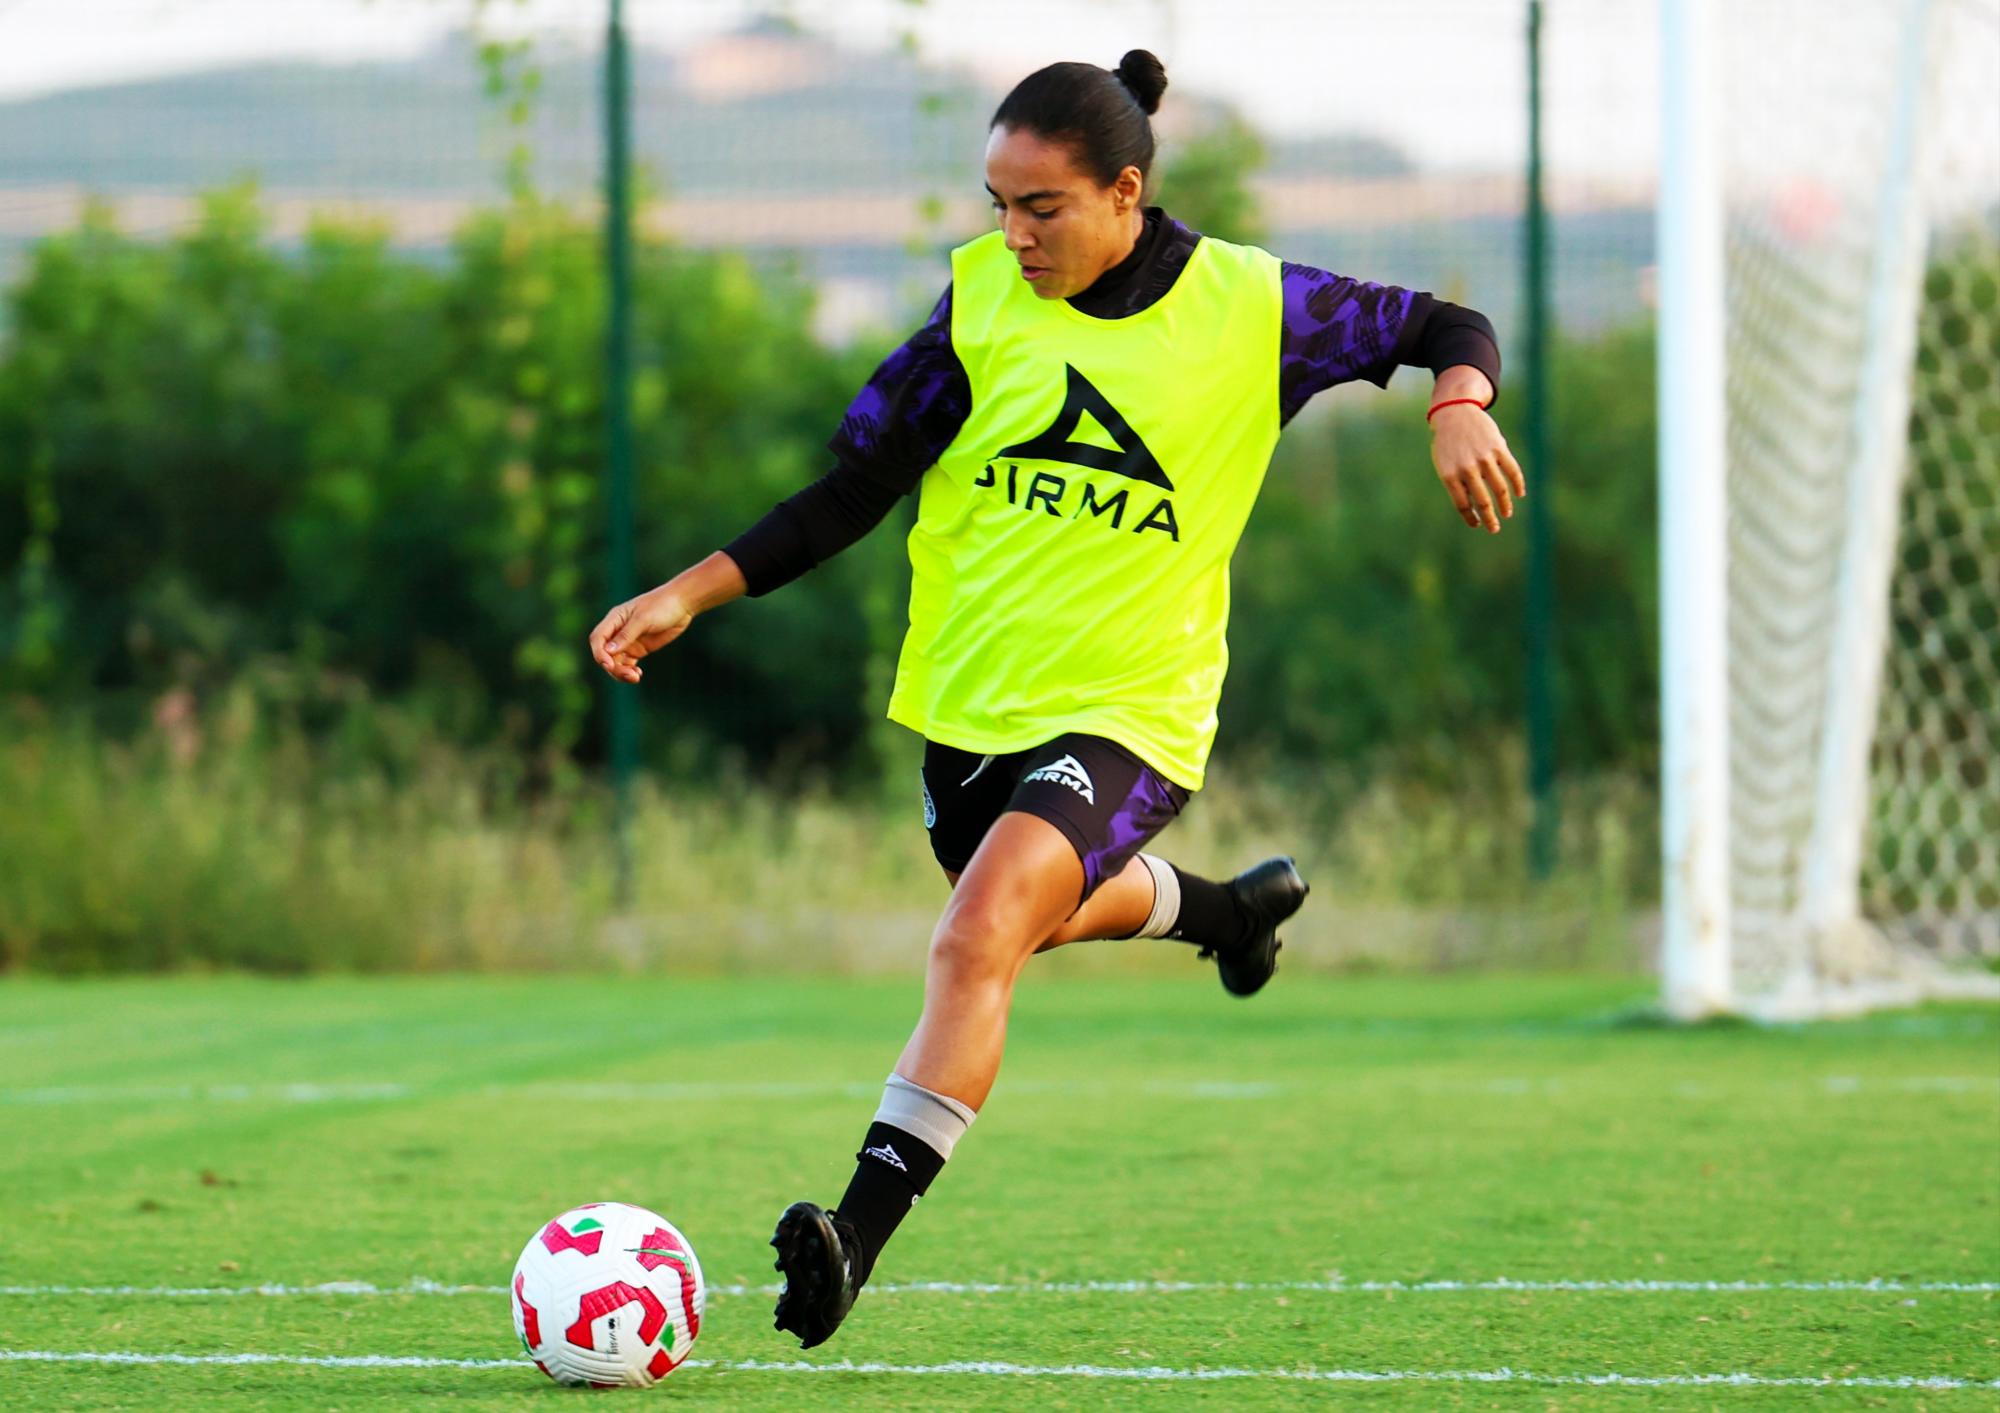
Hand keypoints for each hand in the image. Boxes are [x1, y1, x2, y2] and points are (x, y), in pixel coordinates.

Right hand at [588, 585, 694, 684]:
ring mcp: (628, 641)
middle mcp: (618, 631)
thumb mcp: (643, 619)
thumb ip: (626, 635)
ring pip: (616, 662)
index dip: (599, 654)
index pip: (598, 639)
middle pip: (605, 654)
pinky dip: (629, 671)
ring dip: (621, 672)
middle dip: (613, 667)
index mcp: (614, 619)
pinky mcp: (639, 649)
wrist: (682, 604)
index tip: (609, 666)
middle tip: (629, 675)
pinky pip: (628, 664)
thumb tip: (608, 651)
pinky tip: (638, 675)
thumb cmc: (662, 605)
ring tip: (635, 677)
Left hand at [1430, 403, 1525, 533]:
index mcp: (1449, 475)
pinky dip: (1518, 484)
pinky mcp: (1498, 447)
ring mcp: (1484, 457)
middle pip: (1483, 501)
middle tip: (1494, 529)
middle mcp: (1467, 468)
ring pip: (1500, 488)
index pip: (1463, 504)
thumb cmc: (1448, 444)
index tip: (1477, 525)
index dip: (1471, 518)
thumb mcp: (1445, 465)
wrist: (1455, 412)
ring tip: (1506, 513)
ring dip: (1505, 504)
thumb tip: (1475, 507)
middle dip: (1490, 518)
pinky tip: (1519, 494)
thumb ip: (1458, 484)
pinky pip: (1512, 470)